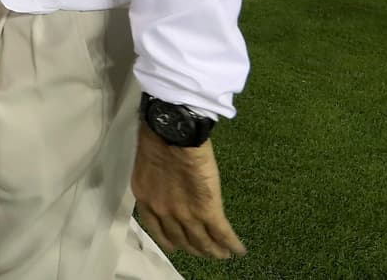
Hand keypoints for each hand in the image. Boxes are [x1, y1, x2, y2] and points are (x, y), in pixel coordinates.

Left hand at [132, 124, 244, 259]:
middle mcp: (163, 213)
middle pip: (181, 240)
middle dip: (194, 249)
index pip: (158, 231)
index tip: (178, 246)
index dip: (171, 242)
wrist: (172, 132)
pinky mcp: (208, 210)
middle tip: (204, 252)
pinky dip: (231, 244)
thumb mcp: (150, 166)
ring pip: (202, 242)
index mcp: (147, 200)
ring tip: (222, 254)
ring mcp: (185, 214)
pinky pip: (221, 233)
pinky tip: (239, 250)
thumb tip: (170, 184)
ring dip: (214, 251)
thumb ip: (158, 183)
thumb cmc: (160, 137)